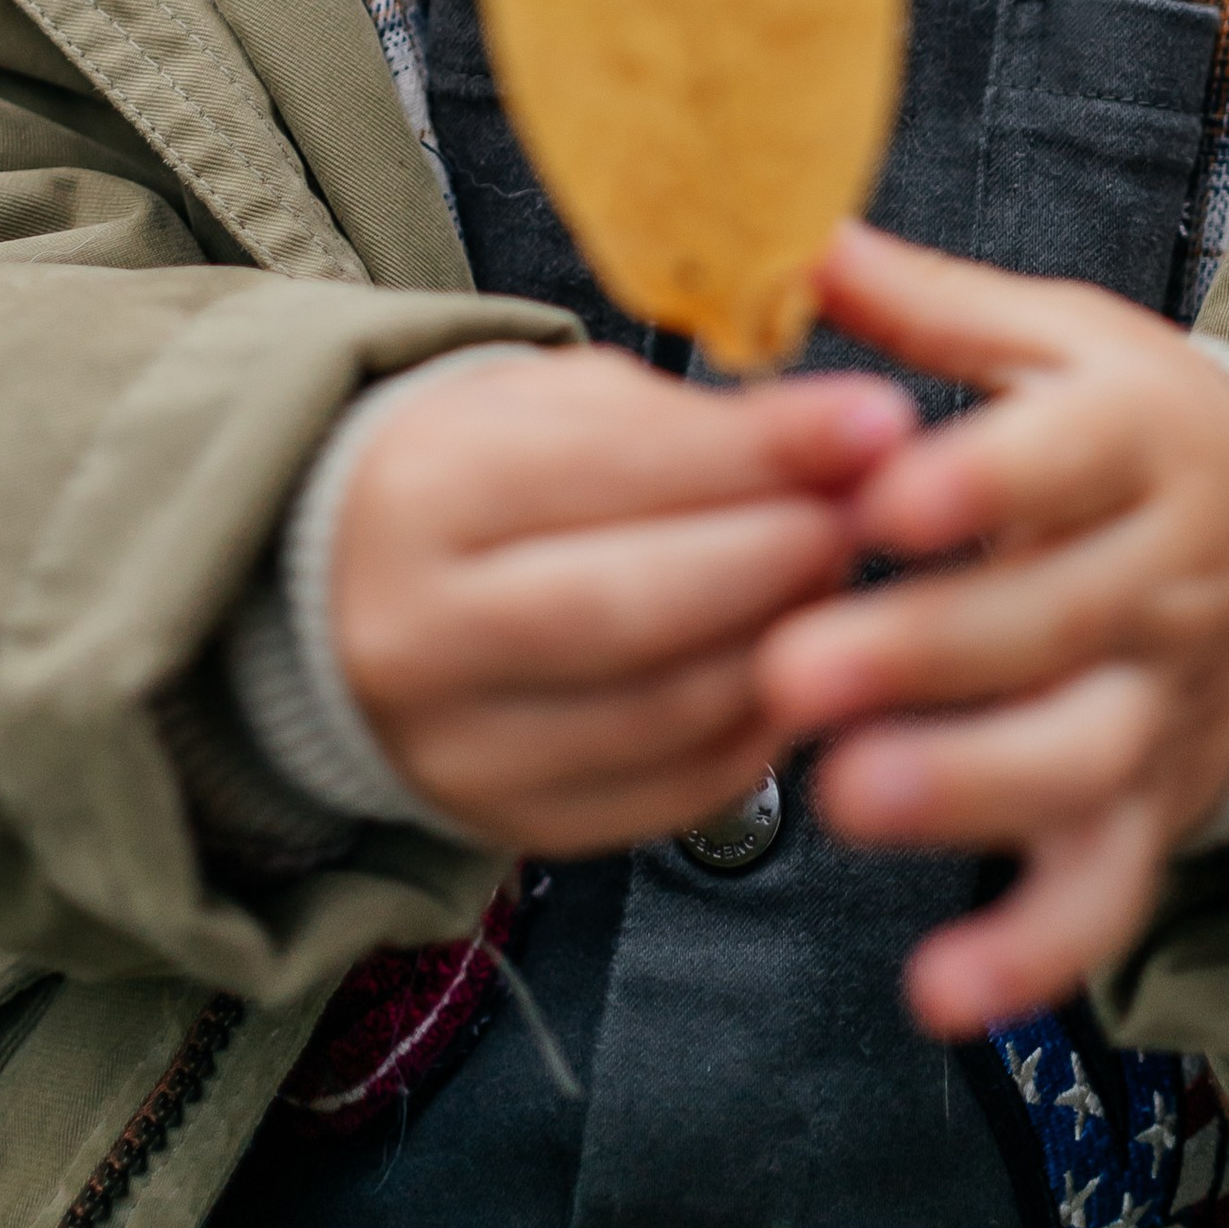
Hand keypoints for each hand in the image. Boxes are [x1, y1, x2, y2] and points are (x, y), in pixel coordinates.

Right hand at [331, 346, 912, 854]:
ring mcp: (456, 748)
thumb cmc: (485, 475)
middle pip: (633, 608)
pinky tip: (794, 664)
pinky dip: (758, 728)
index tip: (877, 423)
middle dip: (780, 556)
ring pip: (663, 714)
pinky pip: (670, 792)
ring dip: (784, 643)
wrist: (351, 591)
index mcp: (420, 494)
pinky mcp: (510, 824)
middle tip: (866, 513)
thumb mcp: (563, 404)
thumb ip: (697, 424)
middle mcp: (416, 634)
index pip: (610, 471)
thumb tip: (855, 439)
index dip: (760, 451)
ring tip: (839, 581)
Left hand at [756, 224, 1228, 1036]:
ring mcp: (1157, 705)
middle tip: (798, 668)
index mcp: (1132, 442)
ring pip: (1079, 759)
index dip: (984, 483)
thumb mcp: (1056, 341)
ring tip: (847, 796)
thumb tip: (802, 235)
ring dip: (970, 788)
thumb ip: (931, 306)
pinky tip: (940, 991)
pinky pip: (1104, 896)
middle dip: (928, 650)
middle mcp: (1159, 579)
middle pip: (1057, 620)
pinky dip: (1032, 953)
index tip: (886, 497)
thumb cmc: (1124, 429)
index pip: (1068, 458)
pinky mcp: (1148, 810)